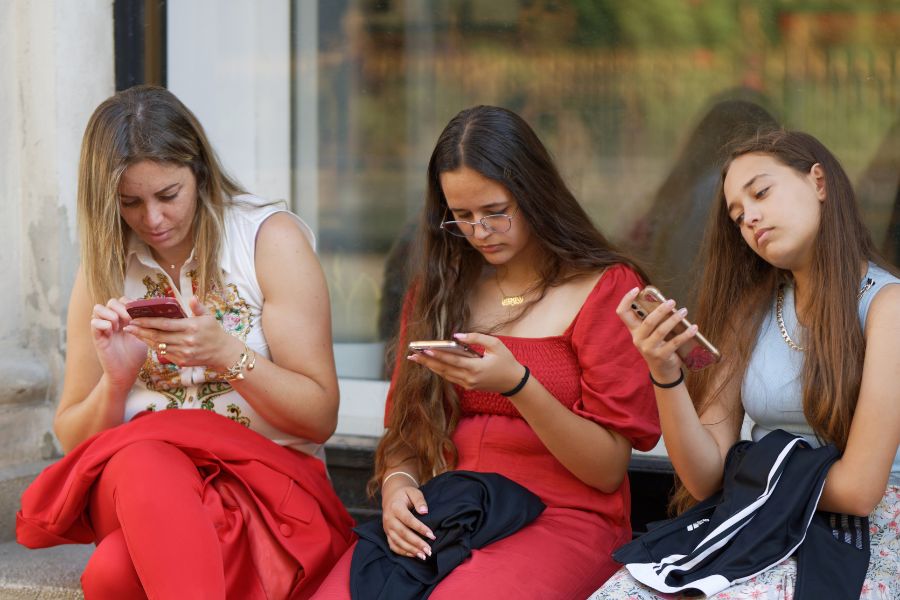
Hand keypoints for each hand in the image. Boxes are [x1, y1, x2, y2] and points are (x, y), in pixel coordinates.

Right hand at [90, 297, 148, 388]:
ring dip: (111, 314)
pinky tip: (112, 332)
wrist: (126, 372)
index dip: (130, 303)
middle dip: (121, 308)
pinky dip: (103, 324)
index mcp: (123, 319)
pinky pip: (94, 322)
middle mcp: (111, 321)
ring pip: (98, 308)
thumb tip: (153, 310)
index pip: (122, 300)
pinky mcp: (97, 337)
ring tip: (118, 327)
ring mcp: (103, 328)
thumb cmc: (135, 355)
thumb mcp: (144, 336)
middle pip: (111, 301)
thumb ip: (145, 323)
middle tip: (129, 320)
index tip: (139, 313)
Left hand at [123, 296, 242, 370]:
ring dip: (144, 339)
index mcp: (191, 327)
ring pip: (158, 345)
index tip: (135, 319)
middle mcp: (186, 341)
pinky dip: (154, 347)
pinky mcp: (182, 361)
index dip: (148, 321)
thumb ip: (198, 307)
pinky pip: (164, 353)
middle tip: (128, 326)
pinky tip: (147, 341)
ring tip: (134, 333)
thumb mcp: (209, 316)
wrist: (223, 353)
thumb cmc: (215, 332)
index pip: (164, 324)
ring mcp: (183, 352)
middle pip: (157, 336)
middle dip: (140, 331)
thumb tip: (191, 297)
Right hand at [381, 478, 434, 559]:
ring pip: (398, 542)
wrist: (392, 496)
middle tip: (429, 550)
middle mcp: (389, 519)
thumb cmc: (405, 494)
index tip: (432, 535)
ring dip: (411, 550)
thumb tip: (424, 512)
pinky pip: (393, 546)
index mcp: (395, 507)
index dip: (420, 528)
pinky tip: (414, 555)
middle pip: (403, 533)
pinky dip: (403, 552)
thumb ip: (419, 500)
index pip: (408, 519)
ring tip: (424, 555)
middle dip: (417, 543)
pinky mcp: (387, 534)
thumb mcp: (413, 492)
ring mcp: (387, 528)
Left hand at [407, 332, 524, 393]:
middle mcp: (469, 378)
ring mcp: (467, 384)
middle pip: (444, 369)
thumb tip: (457, 336)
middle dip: (427, 361)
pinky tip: (430, 364)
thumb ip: (476, 338)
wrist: (513, 382)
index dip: (438, 355)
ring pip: (444, 375)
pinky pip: (450, 377)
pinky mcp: (467, 386)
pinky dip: (439, 370)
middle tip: (412, 355)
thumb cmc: (506, 361)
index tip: (424, 350)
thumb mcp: (495, 345)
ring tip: (416, 359)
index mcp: (476, 368)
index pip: (453, 361)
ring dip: (430, 366)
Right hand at [615, 287, 697, 381]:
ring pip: (661, 331)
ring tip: (684, 311)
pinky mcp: (661, 356)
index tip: (636, 289)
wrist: (662, 370)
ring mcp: (649, 348)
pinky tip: (693, 327)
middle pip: (647, 321)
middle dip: (661, 310)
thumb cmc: (657, 346)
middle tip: (672, 302)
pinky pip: (675, 342)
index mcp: (634, 330)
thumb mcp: (649, 334)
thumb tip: (665, 301)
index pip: (622, 313)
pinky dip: (686, 334)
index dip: (626, 300)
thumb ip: (652, 320)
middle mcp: (638, 339)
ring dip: (674, 319)